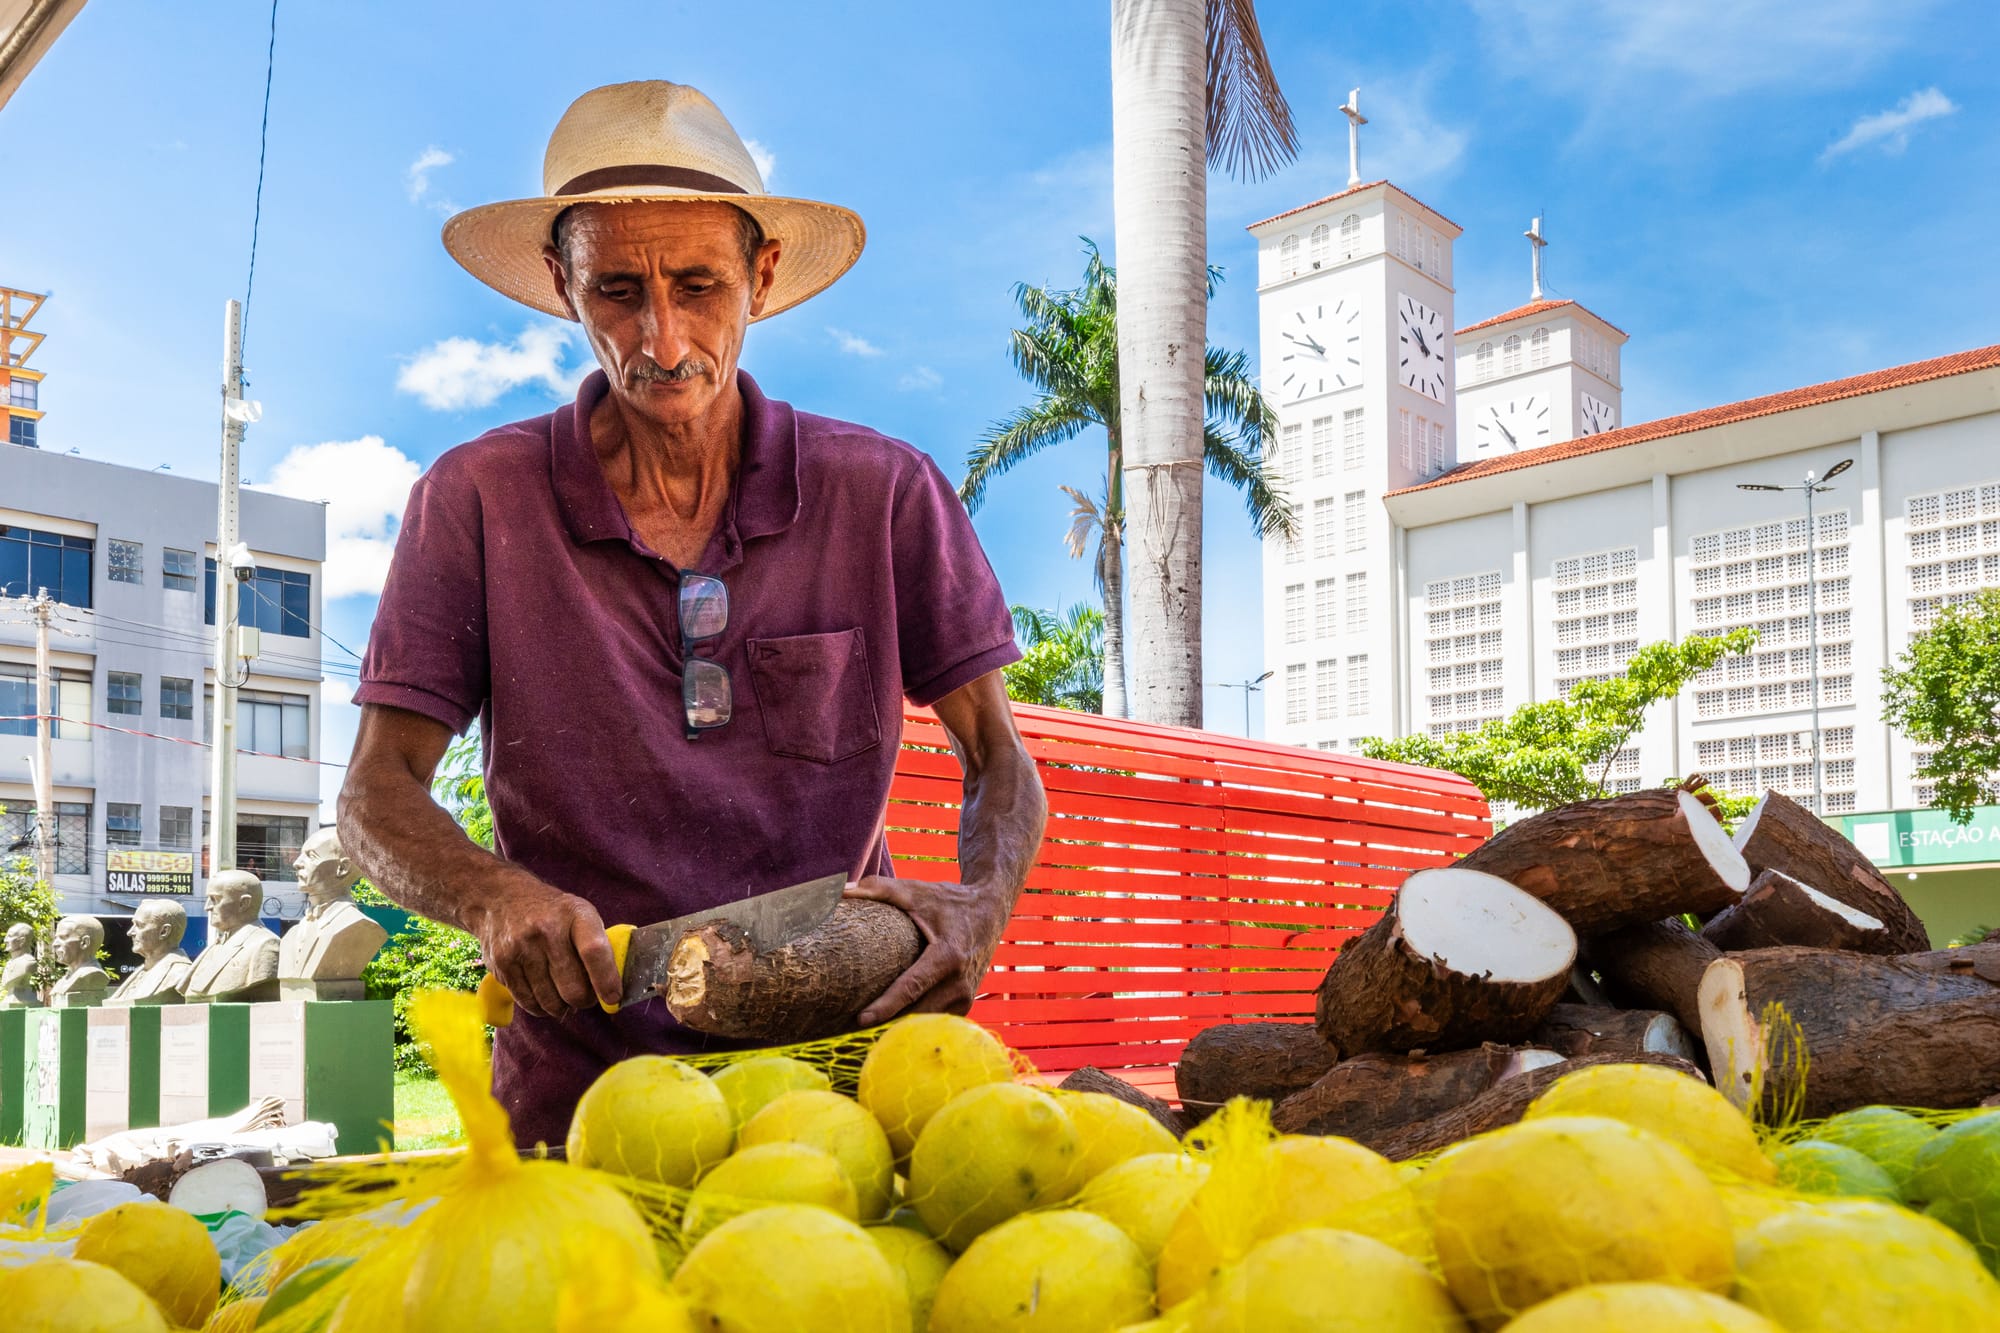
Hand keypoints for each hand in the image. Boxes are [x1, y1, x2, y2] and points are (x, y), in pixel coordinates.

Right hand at [468, 872, 622, 1020]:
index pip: (594, 951)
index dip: (606, 980)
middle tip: (585, 998)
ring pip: (550, 1001)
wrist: (503, 897)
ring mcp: (522, 948)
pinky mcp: (502, 964)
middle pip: (572, 987)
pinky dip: (540, 1008)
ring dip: (562, 1008)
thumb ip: (598, 947)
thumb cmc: (552, 912)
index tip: (613, 998)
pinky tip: (544, 998)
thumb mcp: (580, 914)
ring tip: (563, 997)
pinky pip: (527, 1002)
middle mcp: (547, 930)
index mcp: (576, 915)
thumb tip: (611, 991)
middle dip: (584, 1001)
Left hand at [843, 875, 1014, 1025]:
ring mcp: (965, 998)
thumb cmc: (949, 901)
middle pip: (915, 1013)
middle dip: (885, 1023)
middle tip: (849, 1028)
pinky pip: (934, 1021)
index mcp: (948, 957)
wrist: (991, 911)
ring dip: (898, 1027)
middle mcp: (960, 983)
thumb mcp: (916, 892)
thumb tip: (842, 890)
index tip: (861, 1019)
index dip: (886, 1006)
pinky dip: (914, 1023)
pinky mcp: (965, 1005)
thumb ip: (879, 889)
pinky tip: (890, 1024)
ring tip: (866, 1030)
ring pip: (924, 1021)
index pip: (912, 988)